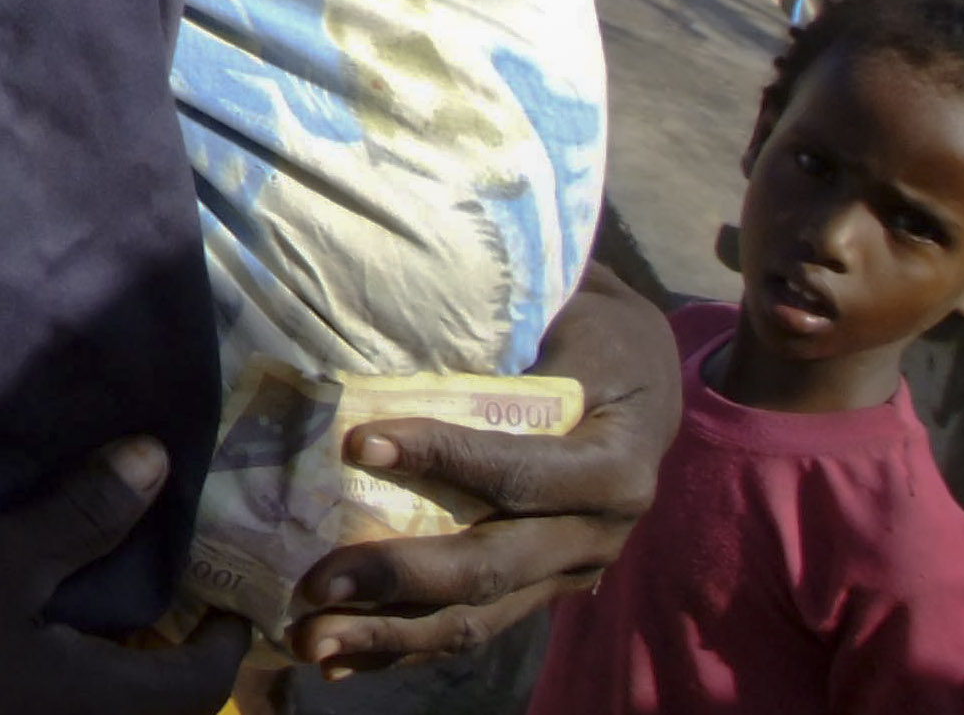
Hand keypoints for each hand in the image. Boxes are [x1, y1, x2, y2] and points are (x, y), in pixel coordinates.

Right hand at [0, 441, 246, 714]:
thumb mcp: (1, 560)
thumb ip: (82, 513)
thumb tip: (158, 460)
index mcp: (112, 701)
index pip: (208, 684)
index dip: (226, 639)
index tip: (225, 600)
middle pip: (171, 708)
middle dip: (182, 659)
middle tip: (173, 599)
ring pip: (122, 711)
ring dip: (133, 671)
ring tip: (116, 613)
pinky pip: (79, 710)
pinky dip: (89, 682)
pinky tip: (54, 643)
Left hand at [282, 265, 679, 676]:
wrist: (649, 380)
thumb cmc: (593, 331)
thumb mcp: (576, 311)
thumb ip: (511, 322)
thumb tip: (405, 303)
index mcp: (614, 463)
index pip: (521, 472)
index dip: (444, 457)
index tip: (360, 443)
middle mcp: (598, 532)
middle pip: (495, 566)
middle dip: (401, 576)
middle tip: (318, 583)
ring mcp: (570, 571)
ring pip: (480, 616)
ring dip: (393, 633)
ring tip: (314, 642)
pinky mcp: (542, 590)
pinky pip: (475, 624)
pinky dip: (407, 646)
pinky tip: (345, 660)